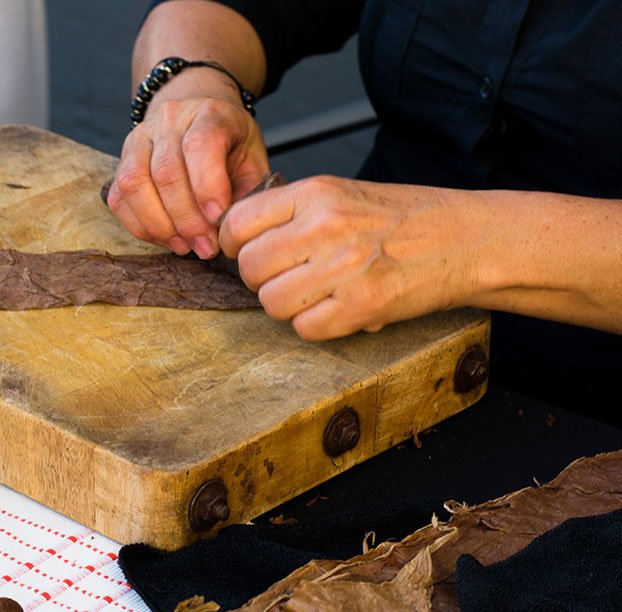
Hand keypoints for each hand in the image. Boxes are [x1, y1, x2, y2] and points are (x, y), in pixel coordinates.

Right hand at [107, 91, 268, 258]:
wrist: (198, 120)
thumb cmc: (230, 146)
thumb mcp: (252, 160)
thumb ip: (246, 191)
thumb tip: (230, 229)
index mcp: (209, 113)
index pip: (200, 144)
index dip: (207, 186)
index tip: (218, 219)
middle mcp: (169, 120)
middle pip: (165, 171)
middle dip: (186, 219)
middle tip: (205, 247)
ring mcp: (139, 139)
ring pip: (135, 184)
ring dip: (159, 225)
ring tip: (183, 246)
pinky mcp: (120, 161)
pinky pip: (119, 198)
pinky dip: (140, 226)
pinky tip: (164, 238)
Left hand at [220, 176, 477, 339]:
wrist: (467, 239)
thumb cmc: (404, 219)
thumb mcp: (343, 195)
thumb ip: (291, 212)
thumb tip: (235, 239)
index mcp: (316, 194)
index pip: (238, 223)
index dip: (233, 245)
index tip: (244, 253)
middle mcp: (324, 226)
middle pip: (250, 268)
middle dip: (262, 280)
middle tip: (290, 277)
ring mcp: (342, 267)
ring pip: (271, 303)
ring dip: (287, 306)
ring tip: (316, 294)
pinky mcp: (360, 306)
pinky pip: (304, 329)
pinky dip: (316, 326)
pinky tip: (338, 309)